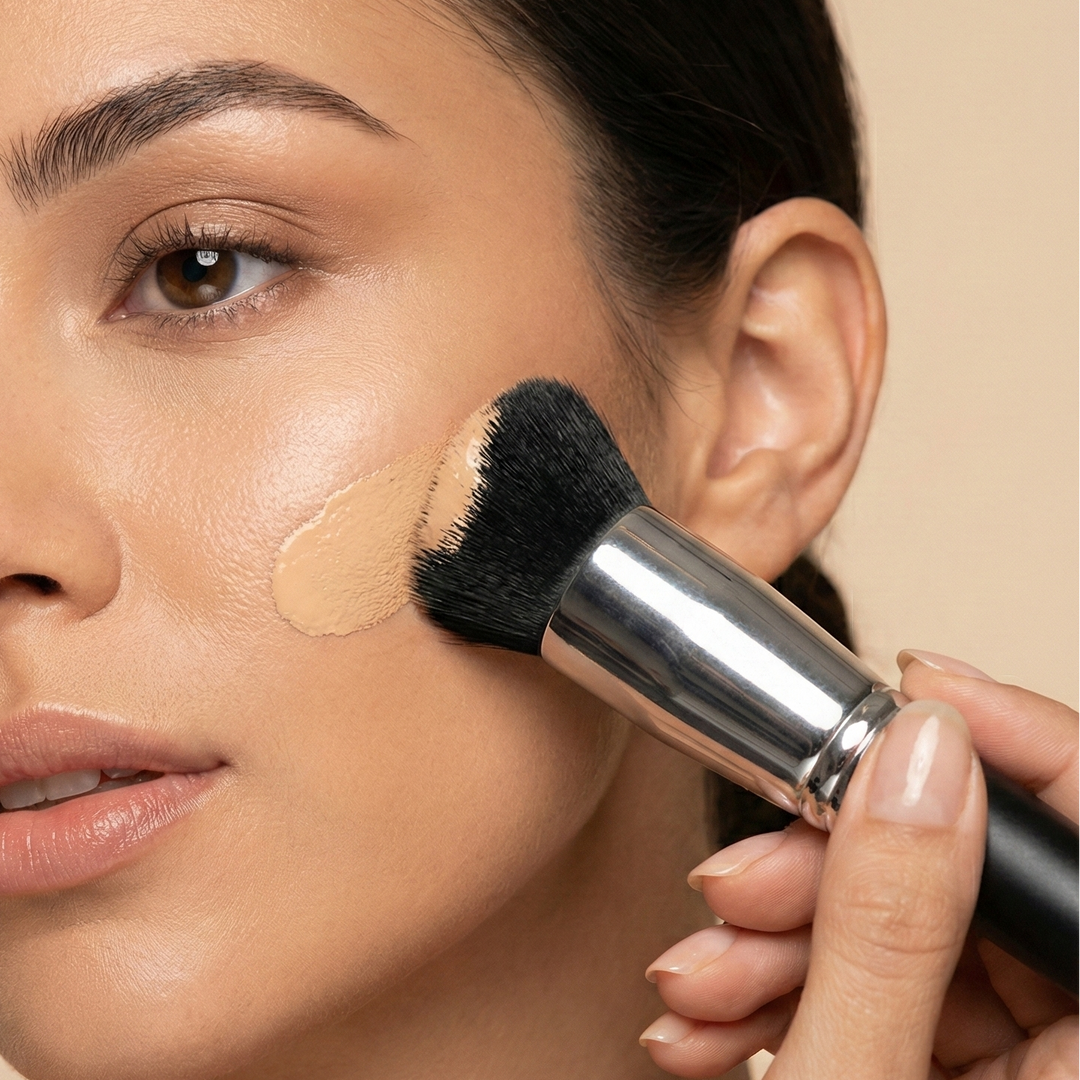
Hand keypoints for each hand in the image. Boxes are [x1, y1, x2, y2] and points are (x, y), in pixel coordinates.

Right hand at [640, 652, 1079, 1077]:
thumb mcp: (846, 1078)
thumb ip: (887, 923)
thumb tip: (919, 754)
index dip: (1020, 738)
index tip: (914, 687)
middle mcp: (1061, 1056)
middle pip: (970, 878)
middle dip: (827, 866)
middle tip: (743, 878)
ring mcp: (993, 1064)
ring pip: (899, 926)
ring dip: (773, 937)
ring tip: (697, 978)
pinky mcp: (923, 1065)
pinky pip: (866, 984)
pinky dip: (776, 986)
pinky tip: (707, 1014)